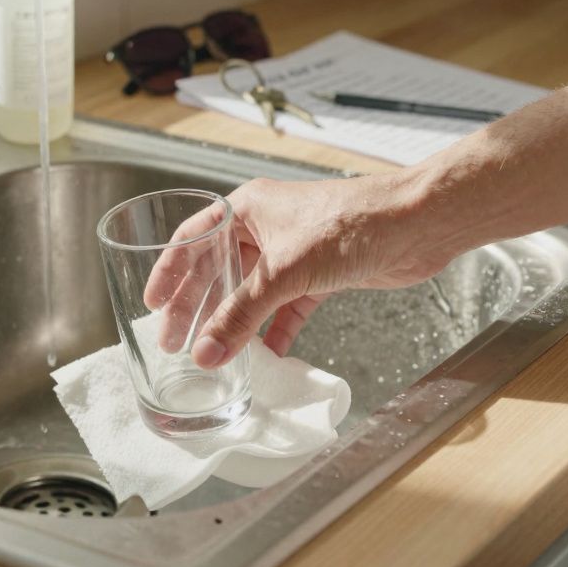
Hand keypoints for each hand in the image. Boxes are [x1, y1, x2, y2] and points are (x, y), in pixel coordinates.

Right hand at [144, 174, 456, 367]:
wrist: (415, 224)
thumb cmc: (350, 224)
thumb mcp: (283, 271)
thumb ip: (242, 315)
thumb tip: (207, 353)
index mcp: (246, 209)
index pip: (193, 240)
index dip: (169, 272)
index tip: (152, 304)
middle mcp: (265, 228)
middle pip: (218, 271)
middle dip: (197, 307)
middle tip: (175, 342)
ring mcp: (292, 253)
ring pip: (251, 293)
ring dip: (234, 324)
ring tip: (212, 355)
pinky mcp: (320, 275)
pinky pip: (286, 308)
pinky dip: (274, 331)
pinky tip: (265, 357)